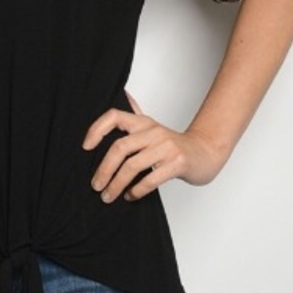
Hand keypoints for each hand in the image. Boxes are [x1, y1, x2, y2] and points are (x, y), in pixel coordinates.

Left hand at [81, 91, 226, 202]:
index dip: (96, 129)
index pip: (114, 116)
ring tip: (108, 196)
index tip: (85, 147)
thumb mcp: (152, 128)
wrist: (206, 152)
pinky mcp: (177, 163)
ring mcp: (166, 147)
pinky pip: (150, 179)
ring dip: (116, 184)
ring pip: (132, 166)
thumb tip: (122, 96)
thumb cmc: (174, 145)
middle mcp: (153, 132)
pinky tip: (130, 196)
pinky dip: (136, 190)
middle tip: (96, 186)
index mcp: (144, 122)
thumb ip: (135, 117)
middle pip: (119, 147)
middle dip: (104, 169)